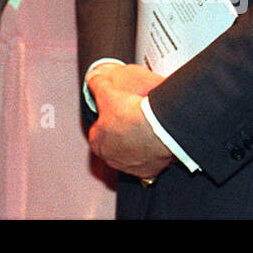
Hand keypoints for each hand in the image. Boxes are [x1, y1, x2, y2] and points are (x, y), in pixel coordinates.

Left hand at [86, 63, 172, 180]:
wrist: (159, 126)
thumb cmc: (131, 114)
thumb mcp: (107, 91)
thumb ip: (97, 84)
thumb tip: (93, 80)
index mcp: (98, 143)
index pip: (97, 132)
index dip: (105, 119)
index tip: (114, 112)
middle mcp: (112, 160)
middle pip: (114, 144)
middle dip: (120, 133)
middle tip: (130, 118)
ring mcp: (131, 167)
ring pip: (131, 154)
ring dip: (136, 142)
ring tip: (143, 127)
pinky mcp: (149, 172)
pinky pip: (149, 161)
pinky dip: (151, 152)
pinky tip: (155, 138)